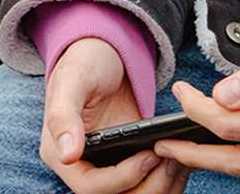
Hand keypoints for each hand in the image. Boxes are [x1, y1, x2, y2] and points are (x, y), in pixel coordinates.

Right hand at [42, 38, 186, 193]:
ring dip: (162, 185)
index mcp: (59, 153)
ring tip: (179, 157)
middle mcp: (82, 167)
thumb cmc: (85, 63)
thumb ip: (64, 115)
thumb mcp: (72, 80)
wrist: (105, 58)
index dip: (122, 178)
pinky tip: (180, 158)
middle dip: (149, 184)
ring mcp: (107, 169)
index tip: (147, 154)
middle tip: (172, 157)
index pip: (90, 187)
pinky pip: (148, 188)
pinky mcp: (128, 166)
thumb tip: (67, 155)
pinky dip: (168, 180)